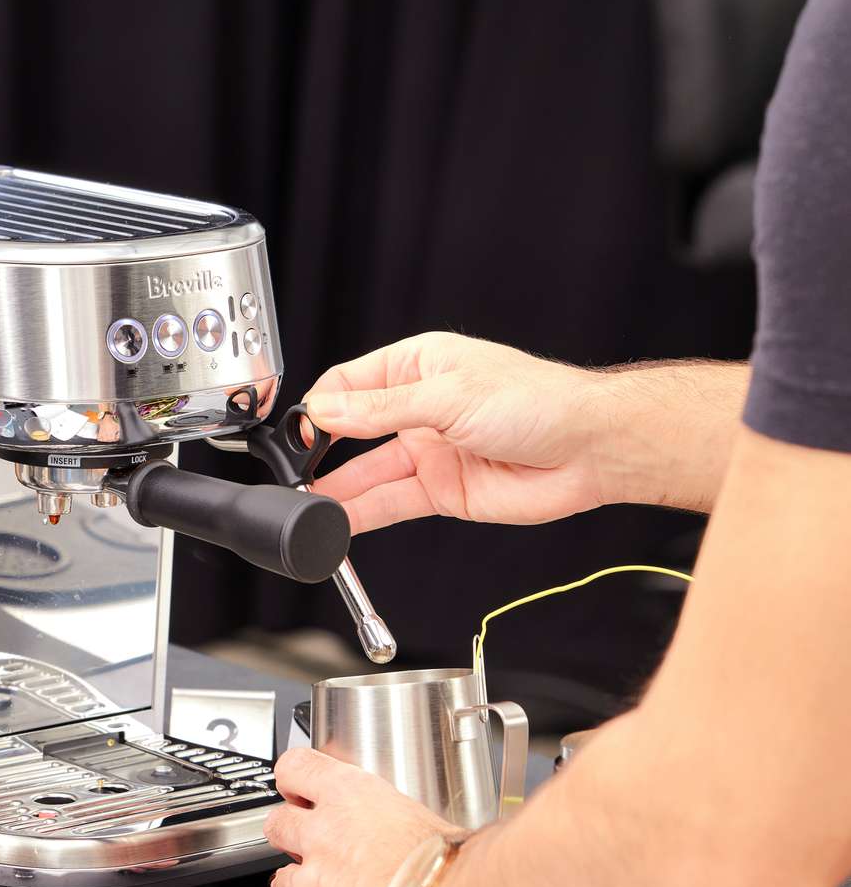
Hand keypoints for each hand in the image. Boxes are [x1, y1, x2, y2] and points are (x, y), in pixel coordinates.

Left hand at [263, 748, 461, 886]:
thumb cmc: (448, 871)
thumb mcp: (419, 817)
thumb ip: (385, 816)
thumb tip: (389, 822)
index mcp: (348, 797)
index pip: (296, 769)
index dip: (293, 782)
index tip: (296, 792)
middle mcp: (321, 836)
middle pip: (277, 824)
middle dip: (290, 836)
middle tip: (314, 850)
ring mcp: (311, 885)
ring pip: (280, 880)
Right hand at [304, 332, 746, 532]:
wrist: (592, 449)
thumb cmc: (540, 402)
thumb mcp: (449, 396)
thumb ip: (381, 411)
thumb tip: (326, 412)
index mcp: (419, 366)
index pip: (350, 384)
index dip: (321, 407)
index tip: (299, 429)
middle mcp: (420, 409)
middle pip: (354, 430)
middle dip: (322, 450)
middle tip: (294, 470)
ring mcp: (430, 451)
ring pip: (370, 472)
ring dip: (338, 488)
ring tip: (306, 502)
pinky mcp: (443, 490)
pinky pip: (393, 502)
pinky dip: (365, 514)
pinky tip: (339, 520)